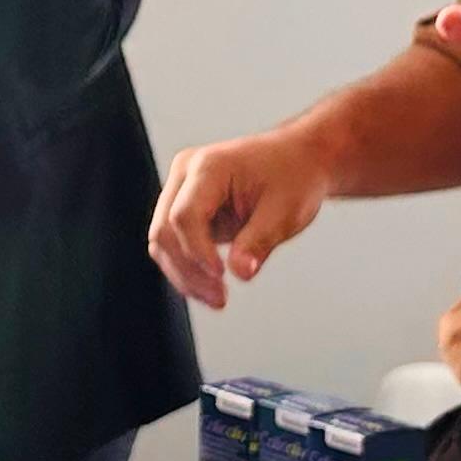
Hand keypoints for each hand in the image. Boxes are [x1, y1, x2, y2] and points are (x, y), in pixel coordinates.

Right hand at [147, 124, 337, 309]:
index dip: (198, 251)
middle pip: (165, 230)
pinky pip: (174, 243)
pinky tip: (211, 290)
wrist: (297, 160)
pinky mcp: (185, 207)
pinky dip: (188, 269)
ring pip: (162, 241)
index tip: (223, 277)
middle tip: (221, 300)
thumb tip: (240, 273)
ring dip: (184, 275)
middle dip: (188, 270)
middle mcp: (185, 173)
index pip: (185, 215)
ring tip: (218, 300)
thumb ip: (259, 241)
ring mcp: (181, 190)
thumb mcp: (285, 211)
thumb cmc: (293, 177)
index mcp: (209, 166)